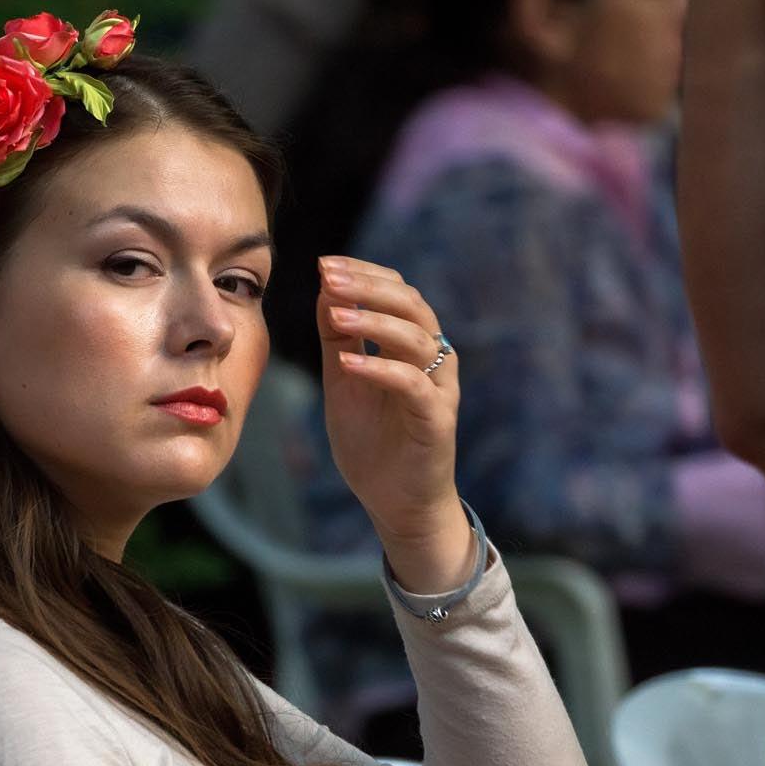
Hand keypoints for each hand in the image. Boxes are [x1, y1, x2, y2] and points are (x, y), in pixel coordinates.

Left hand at [316, 256, 474, 591]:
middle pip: (411, 305)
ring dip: (374, 323)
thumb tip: (326, 285)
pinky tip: (349, 364)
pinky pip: (413, 386)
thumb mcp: (344, 380)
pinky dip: (381, 370)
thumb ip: (337, 336)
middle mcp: (433, 359)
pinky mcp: (437, 420)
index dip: (363, 272)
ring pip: (416, 339)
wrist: (395, 502)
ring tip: (337, 316)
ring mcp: (439, 388)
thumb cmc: (373, 441)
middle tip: (330, 277)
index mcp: (412, 343)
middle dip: (368, 287)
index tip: (324, 263)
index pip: (396, 290)